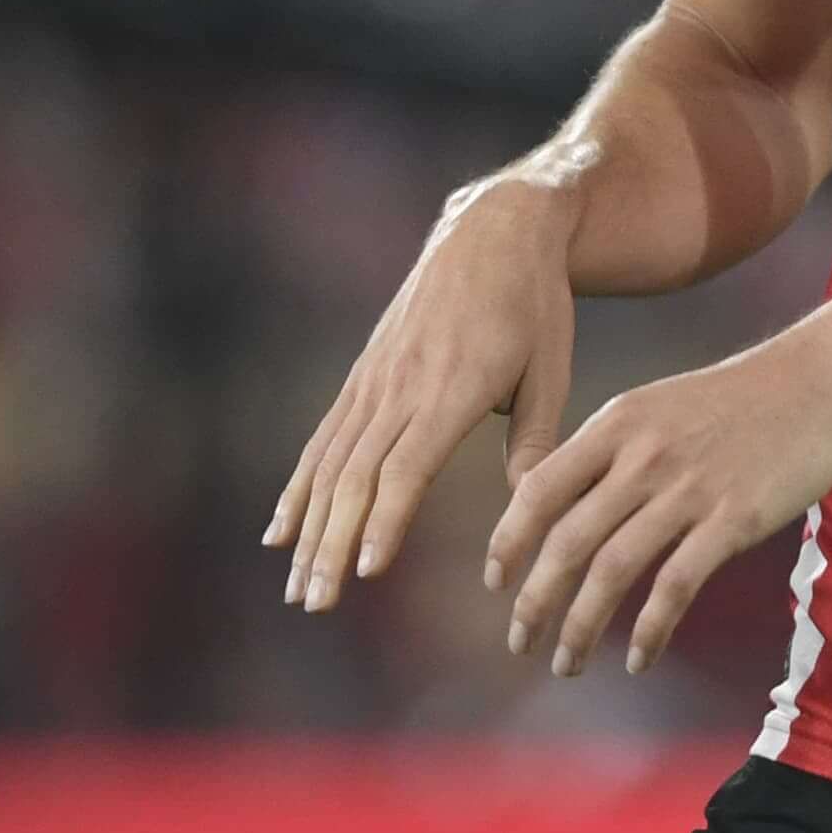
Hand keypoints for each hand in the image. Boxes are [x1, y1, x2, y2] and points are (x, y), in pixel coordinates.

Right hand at [269, 175, 581, 614]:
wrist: (492, 229)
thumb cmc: (534, 304)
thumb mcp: (551, 366)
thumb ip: (536, 440)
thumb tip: (530, 510)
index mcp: (453, 387)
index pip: (407, 466)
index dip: (385, 519)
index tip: (368, 570)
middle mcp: (401, 385)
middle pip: (356, 476)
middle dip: (333, 544)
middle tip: (317, 603)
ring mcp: (374, 379)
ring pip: (329, 464)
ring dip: (310, 529)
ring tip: (297, 587)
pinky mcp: (363, 375)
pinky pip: (322, 440)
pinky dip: (299, 489)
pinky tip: (280, 533)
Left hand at [488, 321, 831, 676]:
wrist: (821, 378)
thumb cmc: (741, 396)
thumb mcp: (659, 405)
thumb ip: (613, 450)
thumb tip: (567, 502)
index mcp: (616, 424)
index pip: (539, 488)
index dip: (509, 540)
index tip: (495, 580)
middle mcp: (641, 457)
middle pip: (566, 540)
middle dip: (534, 600)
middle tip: (518, 641)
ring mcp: (688, 489)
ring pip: (612, 570)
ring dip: (580, 626)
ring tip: (566, 663)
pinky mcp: (732, 520)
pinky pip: (675, 585)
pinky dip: (649, 628)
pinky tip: (638, 657)